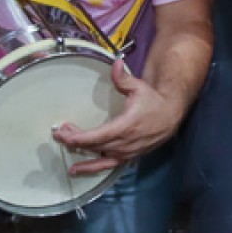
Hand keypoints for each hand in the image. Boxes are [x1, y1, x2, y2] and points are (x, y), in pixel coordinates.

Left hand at [54, 59, 186, 173]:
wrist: (171, 114)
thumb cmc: (153, 100)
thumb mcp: (139, 87)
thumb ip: (123, 78)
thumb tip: (116, 63)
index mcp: (126, 126)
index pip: (97, 136)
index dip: (78, 137)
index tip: (63, 134)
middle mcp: (126, 143)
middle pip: (95, 147)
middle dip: (75, 142)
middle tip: (59, 135)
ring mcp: (128, 152)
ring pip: (102, 160)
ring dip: (84, 161)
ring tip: (70, 167)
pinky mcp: (130, 157)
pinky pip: (110, 165)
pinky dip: (96, 168)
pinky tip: (84, 169)